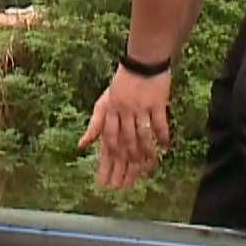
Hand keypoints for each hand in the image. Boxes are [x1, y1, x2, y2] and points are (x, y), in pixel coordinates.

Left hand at [78, 66, 171, 189]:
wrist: (142, 60)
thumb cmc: (122, 83)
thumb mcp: (104, 102)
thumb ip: (95, 125)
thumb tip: (81, 145)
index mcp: (109, 112)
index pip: (106, 143)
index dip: (106, 163)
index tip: (106, 182)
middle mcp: (123, 111)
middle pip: (124, 143)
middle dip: (124, 165)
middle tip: (124, 185)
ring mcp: (140, 107)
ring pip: (142, 136)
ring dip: (145, 154)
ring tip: (147, 169)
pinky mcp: (156, 103)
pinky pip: (159, 124)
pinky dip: (162, 137)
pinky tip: (164, 149)